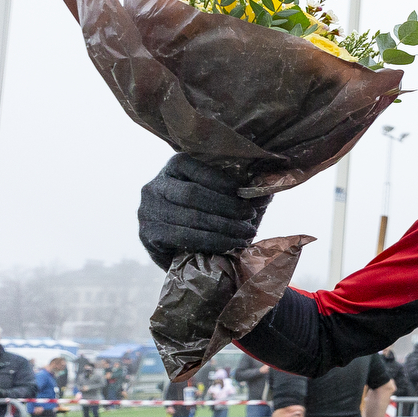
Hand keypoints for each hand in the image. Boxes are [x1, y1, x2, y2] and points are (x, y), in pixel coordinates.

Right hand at [138, 154, 268, 268]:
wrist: (180, 249)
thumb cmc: (206, 215)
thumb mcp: (220, 196)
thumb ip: (240, 189)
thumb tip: (269, 186)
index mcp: (173, 167)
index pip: (195, 167)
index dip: (222, 181)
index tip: (245, 194)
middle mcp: (154, 186)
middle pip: (193, 194)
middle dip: (227, 207)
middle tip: (250, 217)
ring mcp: (147, 210)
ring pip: (191, 217)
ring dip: (224, 228)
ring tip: (246, 234)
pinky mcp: (148, 234)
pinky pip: (184, 237)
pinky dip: (211, 241)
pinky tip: (230, 245)